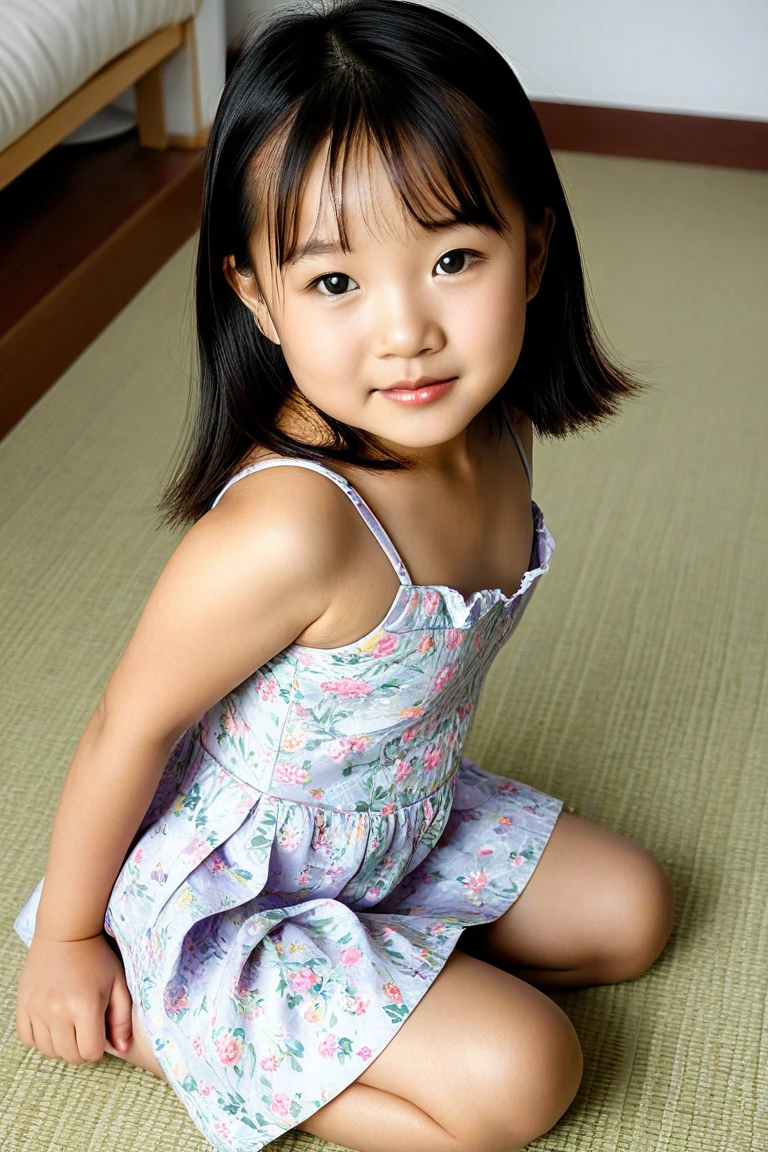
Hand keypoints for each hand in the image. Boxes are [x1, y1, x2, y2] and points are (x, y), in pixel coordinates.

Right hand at [16, 932, 133, 1065]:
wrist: (65, 933)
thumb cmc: (96, 958)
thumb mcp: (118, 984)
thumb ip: (122, 1019)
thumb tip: (123, 1048)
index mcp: (85, 1006)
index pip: (90, 1053)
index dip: (98, 1048)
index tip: (99, 1033)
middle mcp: (58, 1011)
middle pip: (69, 1055)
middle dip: (81, 1049)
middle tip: (86, 1031)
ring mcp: (37, 1009)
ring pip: (48, 1050)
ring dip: (61, 1045)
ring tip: (70, 1026)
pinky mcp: (23, 1006)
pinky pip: (28, 1039)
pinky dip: (40, 1038)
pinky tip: (52, 1024)